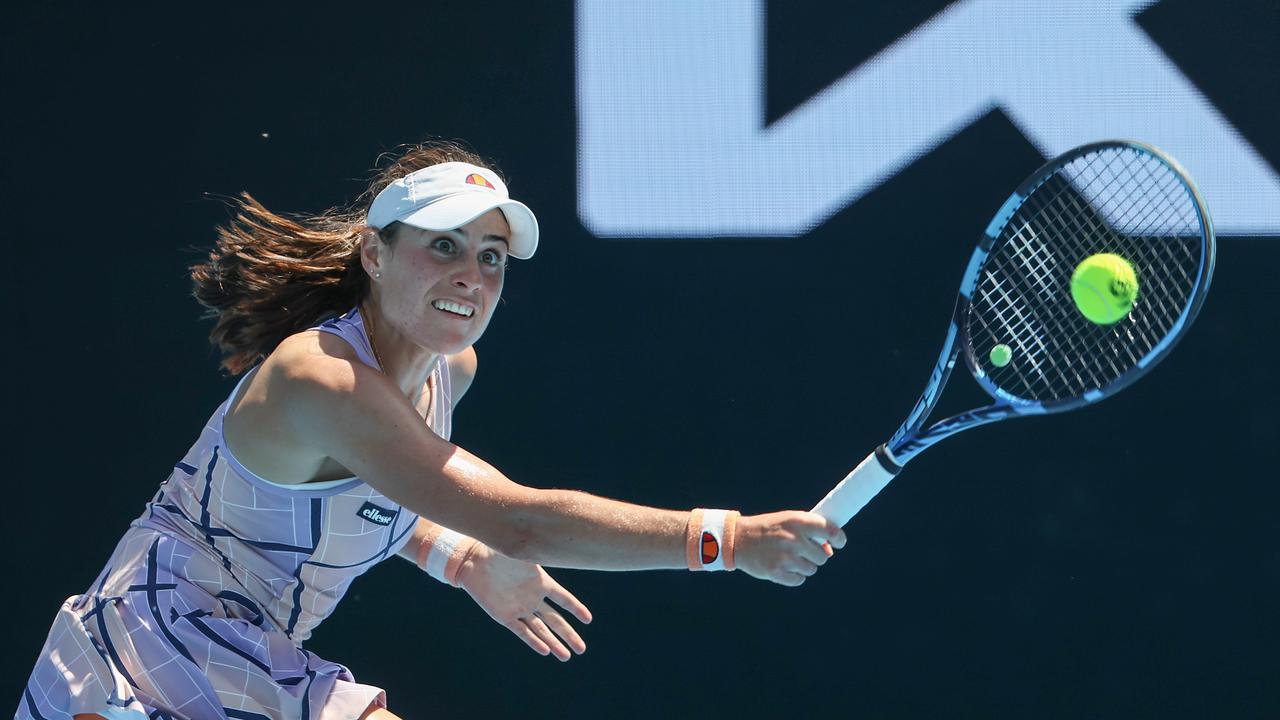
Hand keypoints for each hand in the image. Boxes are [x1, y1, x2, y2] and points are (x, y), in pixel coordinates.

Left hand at [455, 543, 592, 660]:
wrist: (474, 560)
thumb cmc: (498, 550)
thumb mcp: (522, 551)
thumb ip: (539, 553)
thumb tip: (557, 547)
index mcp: (541, 582)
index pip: (564, 599)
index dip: (576, 608)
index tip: (588, 619)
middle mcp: (532, 598)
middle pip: (555, 620)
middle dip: (568, 635)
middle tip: (582, 649)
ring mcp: (519, 608)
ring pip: (540, 630)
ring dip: (554, 643)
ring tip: (566, 657)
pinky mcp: (504, 616)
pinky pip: (521, 631)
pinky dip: (533, 641)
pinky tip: (545, 651)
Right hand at [734, 511, 846, 586]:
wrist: (738, 539)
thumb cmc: (768, 529)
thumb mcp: (788, 521)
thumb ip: (809, 531)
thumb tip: (829, 550)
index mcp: (797, 521)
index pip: (829, 530)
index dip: (839, 538)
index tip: (840, 542)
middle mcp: (793, 539)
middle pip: (823, 556)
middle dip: (816, 555)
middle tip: (802, 551)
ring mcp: (785, 557)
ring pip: (811, 569)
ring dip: (804, 566)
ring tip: (788, 557)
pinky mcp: (776, 572)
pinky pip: (799, 580)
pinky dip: (794, 576)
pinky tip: (782, 566)